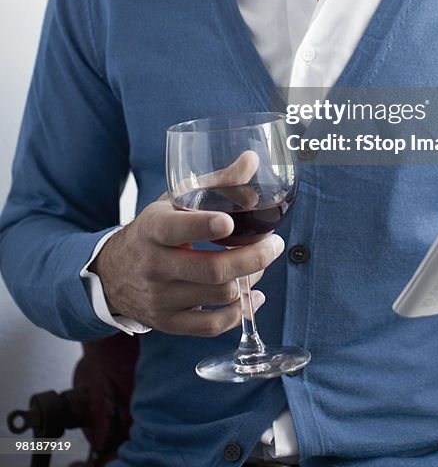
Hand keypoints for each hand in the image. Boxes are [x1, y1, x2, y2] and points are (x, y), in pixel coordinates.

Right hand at [92, 196, 284, 335]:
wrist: (112, 272)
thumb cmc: (154, 230)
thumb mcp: (175, 201)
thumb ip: (216, 182)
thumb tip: (252, 160)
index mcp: (153, 229)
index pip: (176, 229)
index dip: (203, 226)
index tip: (229, 223)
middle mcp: (154, 265)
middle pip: (212, 270)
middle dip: (253, 257)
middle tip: (275, 244)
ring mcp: (160, 298)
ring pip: (218, 296)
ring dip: (249, 279)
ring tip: (260, 264)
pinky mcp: (168, 323)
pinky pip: (211, 327)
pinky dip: (239, 312)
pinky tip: (252, 296)